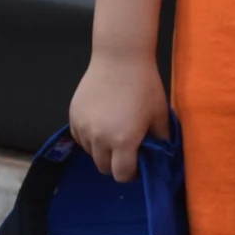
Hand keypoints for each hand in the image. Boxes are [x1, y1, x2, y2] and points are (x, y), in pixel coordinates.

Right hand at [68, 51, 169, 182]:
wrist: (119, 60)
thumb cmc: (144, 86)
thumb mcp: (160, 113)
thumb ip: (160, 138)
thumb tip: (161, 154)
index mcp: (123, 141)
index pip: (121, 175)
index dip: (132, 174)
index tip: (139, 165)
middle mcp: (99, 139)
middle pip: (103, 168)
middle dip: (116, 165)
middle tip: (128, 151)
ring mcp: (83, 128)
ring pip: (90, 153)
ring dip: (102, 151)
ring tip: (116, 134)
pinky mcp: (73, 117)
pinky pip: (80, 139)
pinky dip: (90, 139)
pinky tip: (102, 124)